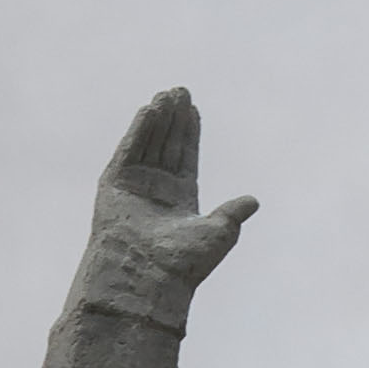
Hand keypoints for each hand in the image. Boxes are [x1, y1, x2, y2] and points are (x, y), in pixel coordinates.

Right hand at [89, 87, 256, 308]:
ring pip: (148, 144)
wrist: (147, 277)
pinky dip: (138, 131)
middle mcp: (157, 193)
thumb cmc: (184, 264)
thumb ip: (233, 213)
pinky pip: (128, 151)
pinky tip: (149, 110)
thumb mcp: (218, 234)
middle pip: (167, 146)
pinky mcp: (114, 187)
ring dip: (158, 119)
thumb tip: (254, 201)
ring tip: (167, 94)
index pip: (186, 158)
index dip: (190, 133)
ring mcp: (135, 188)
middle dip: (174, 119)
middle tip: (182, 91)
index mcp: (181, 202)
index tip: (194, 109)